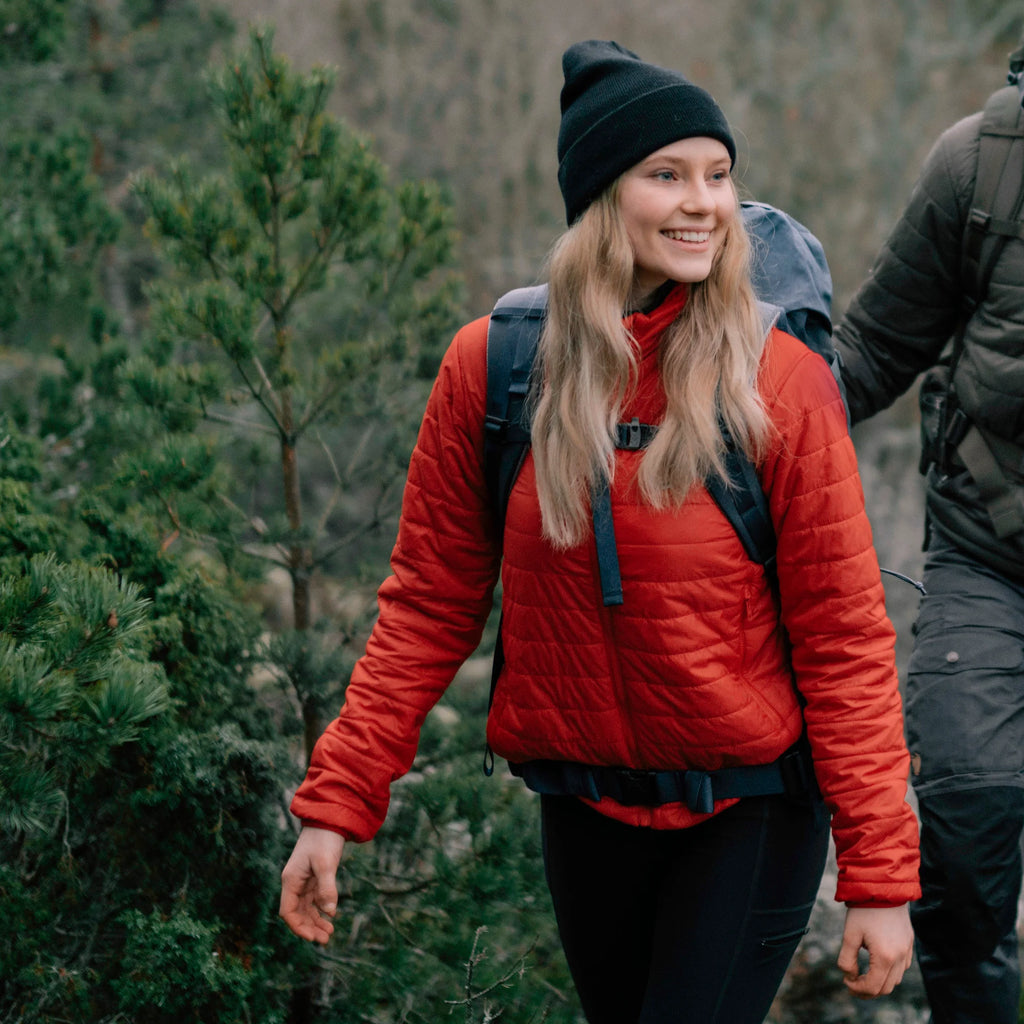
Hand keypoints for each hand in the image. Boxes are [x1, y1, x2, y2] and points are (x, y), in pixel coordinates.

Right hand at [279, 826, 345, 943]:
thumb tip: (329, 913)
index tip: (312, 937)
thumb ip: (327, 889)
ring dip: (316, 920)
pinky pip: (313, 899)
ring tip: (330, 932)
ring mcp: (304, 880)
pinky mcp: (313, 876)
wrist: (329, 819)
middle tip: (325, 939)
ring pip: (306, 907)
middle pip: (297, 913)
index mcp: (291, 880)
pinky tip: (330, 916)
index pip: (288, 912)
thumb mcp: (326, 864)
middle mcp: (294, 882)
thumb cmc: (324, 840)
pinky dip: (320, 909)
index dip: (298, 927)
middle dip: (309, 927)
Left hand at [837, 905, 913, 997]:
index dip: (857, 989)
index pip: (873, 986)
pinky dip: (890, 971)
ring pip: (896, 979)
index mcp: (885, 957)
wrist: (882, 887)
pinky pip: (903, 966)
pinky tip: (877, 963)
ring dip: (880, 982)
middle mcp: (900, 957)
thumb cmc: (863, 910)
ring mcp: (907, 950)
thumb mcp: (849, 935)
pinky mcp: (909, 943)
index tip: (846, 982)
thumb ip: (847, 959)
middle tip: (853, 983)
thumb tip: (849, 976)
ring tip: (863, 975)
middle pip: (886, 988)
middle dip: (868, 990)